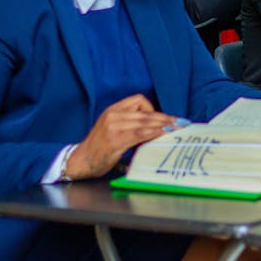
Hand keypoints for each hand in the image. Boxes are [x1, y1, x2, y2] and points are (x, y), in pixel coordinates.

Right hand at [65, 94, 182, 179]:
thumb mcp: (112, 127)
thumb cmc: (99, 146)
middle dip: (165, 118)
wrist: (80, 161)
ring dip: (163, 125)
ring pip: (144, 122)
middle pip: (145, 112)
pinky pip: (139, 134)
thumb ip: (129, 123)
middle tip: (179, 122)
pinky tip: (162, 134)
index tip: (161, 119)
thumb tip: (155, 125)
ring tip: (175, 128)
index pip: (138, 100)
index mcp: (112, 110)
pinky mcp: (115, 140)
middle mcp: (113, 116)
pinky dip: (153, 133)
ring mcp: (113, 127)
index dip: (152, 108)